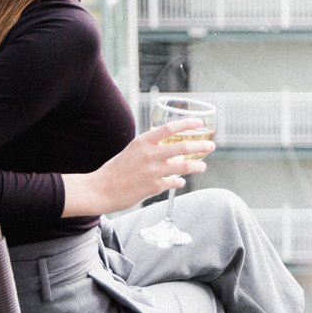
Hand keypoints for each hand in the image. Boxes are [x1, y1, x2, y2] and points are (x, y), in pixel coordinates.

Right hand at [62, 118, 213, 216]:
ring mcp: (153, 171)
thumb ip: (149, 148)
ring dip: (196, 166)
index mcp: (143, 142)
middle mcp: (149, 154)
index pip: (169, 128)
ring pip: (183, 167)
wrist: (100, 189)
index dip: (186, 124)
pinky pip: (173, 182)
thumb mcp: (132, 151)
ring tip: (203, 166)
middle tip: (211, 144)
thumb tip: (167, 149)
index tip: (199, 123)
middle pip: (182, 147)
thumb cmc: (115, 170)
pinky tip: (180, 182)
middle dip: (200, 145)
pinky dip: (178, 182)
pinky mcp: (153, 187)